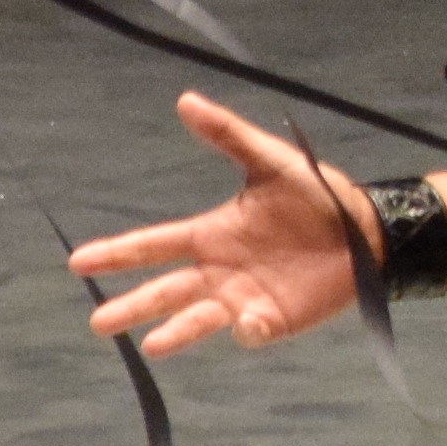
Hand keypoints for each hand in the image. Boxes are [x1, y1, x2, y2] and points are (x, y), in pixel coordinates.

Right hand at [70, 92, 374, 358]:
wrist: (368, 229)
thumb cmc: (319, 196)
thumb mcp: (271, 162)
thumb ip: (228, 135)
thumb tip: (186, 100)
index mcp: (212, 234)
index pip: (155, 245)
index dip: (118, 253)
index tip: (78, 262)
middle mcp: (220, 271)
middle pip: (167, 290)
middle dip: (133, 305)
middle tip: (99, 323)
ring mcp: (244, 298)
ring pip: (200, 318)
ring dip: (177, 332)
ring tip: (151, 345)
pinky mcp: (274, 319)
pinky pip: (253, 329)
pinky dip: (248, 329)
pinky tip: (247, 325)